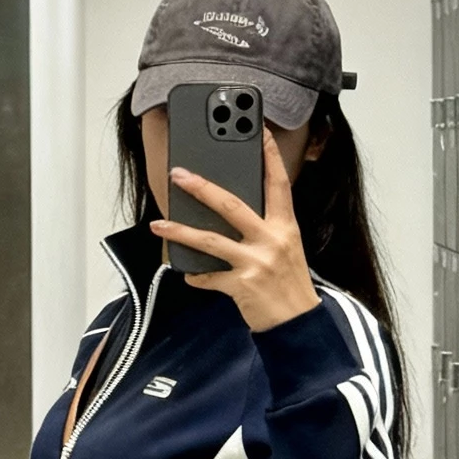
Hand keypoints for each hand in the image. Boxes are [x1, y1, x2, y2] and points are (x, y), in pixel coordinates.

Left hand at [151, 128, 321, 333]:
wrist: (299, 325)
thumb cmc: (290, 285)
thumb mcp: (287, 249)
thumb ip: (265, 230)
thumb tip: (232, 214)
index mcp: (285, 227)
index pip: (278, 184)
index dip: (270, 156)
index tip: (259, 133)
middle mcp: (271, 240)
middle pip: (231, 205)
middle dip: (201, 188)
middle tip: (178, 174)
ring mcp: (256, 262)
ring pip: (210, 240)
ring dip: (180, 231)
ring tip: (159, 224)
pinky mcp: (242, 285)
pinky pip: (210, 277)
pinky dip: (197, 276)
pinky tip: (188, 274)